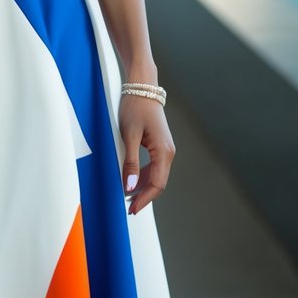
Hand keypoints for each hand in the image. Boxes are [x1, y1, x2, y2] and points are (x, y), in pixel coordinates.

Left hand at [119, 92, 175, 214]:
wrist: (142, 87)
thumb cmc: (135, 107)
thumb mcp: (129, 135)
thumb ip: (130, 162)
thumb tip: (130, 187)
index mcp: (164, 152)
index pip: (157, 184)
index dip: (144, 199)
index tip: (131, 210)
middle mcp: (169, 152)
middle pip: (159, 182)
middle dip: (144, 197)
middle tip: (128, 208)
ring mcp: (166, 149)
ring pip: (157, 175)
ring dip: (144, 188)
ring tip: (128, 198)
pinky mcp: (160, 145)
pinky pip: (154, 166)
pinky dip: (144, 176)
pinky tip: (132, 181)